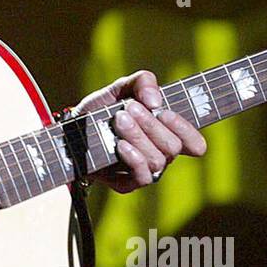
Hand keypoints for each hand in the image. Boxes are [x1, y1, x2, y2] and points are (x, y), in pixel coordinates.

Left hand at [72, 70, 206, 192]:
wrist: (71, 129)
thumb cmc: (101, 109)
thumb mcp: (121, 87)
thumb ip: (143, 82)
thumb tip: (155, 101)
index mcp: (165, 134)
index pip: (194, 143)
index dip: (185, 129)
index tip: (163, 112)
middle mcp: (160, 155)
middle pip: (173, 147)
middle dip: (151, 125)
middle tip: (129, 108)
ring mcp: (144, 171)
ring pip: (158, 160)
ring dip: (138, 136)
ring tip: (119, 120)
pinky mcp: (127, 184)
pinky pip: (143, 177)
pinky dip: (134, 157)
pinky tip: (119, 144)